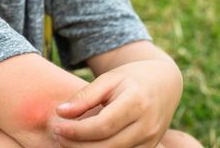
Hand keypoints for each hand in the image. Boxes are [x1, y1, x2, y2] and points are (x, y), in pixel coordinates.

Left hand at [50, 59, 182, 146]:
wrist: (164, 84)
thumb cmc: (131, 78)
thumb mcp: (108, 79)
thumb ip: (85, 96)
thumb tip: (60, 112)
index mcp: (137, 102)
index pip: (102, 126)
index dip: (76, 130)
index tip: (55, 126)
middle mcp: (147, 125)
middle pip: (107, 146)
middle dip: (77, 144)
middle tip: (56, 135)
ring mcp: (151, 140)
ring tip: (67, 140)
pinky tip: (84, 145)